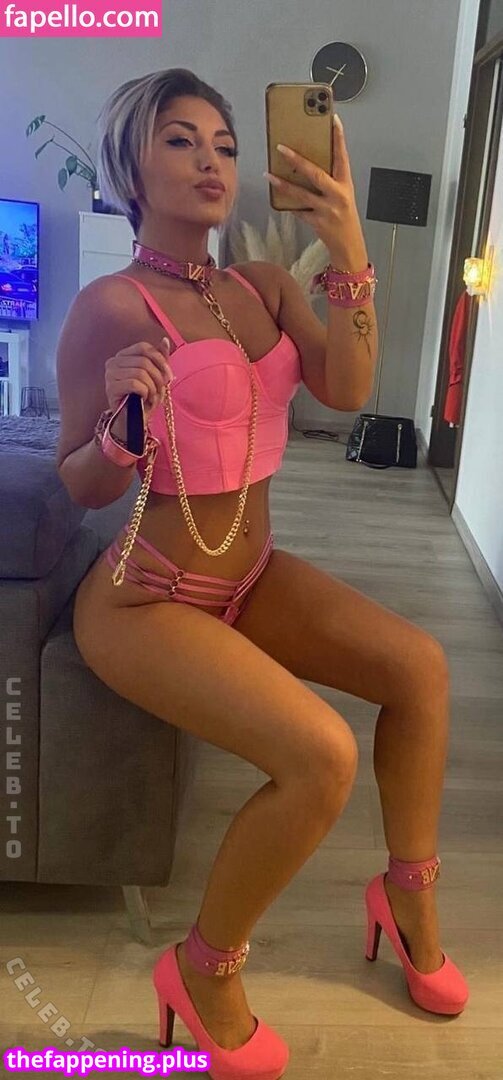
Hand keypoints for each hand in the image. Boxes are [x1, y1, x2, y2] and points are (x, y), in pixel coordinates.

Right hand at [104, 336, 174, 418]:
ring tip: (153, 397)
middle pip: (143, 361)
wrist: (134, 420)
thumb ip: (159, 358)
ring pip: (140, 373)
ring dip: (152, 387)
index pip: (144, 347)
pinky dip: (145, 393)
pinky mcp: (110, 388)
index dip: (160, 360)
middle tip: (161, 390)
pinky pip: (134, 384)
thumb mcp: (155, 376)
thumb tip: (165, 340)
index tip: (169, 375)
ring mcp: (109, 375)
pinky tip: (144, 399)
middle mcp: (113, 362)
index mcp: (123, 355)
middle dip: (158, 377)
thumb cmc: (144, 397)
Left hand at [264, 114, 368, 269]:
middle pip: (316, 174)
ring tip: (269, 175)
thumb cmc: (344, 217)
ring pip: (301, 194)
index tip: (333, 119)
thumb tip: (305, 164)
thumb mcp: (342, 195)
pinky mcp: (317, 223)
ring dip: (283, 184)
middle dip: (297, 160)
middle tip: (282, 148)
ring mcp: (327, 210)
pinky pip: (298, 210)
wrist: (349, 246)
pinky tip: (277, 195)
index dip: (338, 137)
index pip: (343, 156)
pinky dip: (288, 204)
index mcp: (345, 184)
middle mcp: (338, 195)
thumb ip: (329, 180)